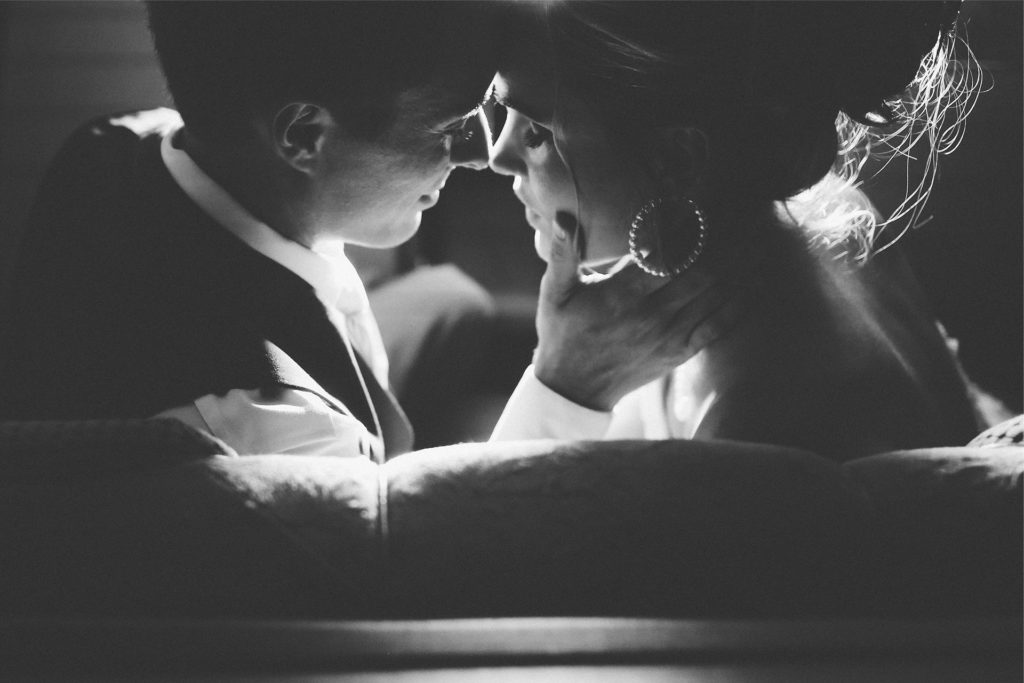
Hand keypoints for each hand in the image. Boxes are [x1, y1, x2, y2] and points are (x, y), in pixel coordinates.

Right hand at [533, 215, 745, 411]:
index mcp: (620, 296)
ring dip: (738, 269)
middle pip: (699, 273)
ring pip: (712, 297)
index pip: (665, 257)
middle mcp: (649, 316)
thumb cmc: (562, 332)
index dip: (691, 231)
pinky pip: (715, 328)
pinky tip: (753, 284)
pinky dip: (736, 306)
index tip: (709, 206)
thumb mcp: (554, 293)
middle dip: (727, 243)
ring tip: (759, 241)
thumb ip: (562, 253)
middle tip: (750, 216)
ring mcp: (667, 336)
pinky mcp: (678, 353)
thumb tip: (562, 216)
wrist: (574, 388)